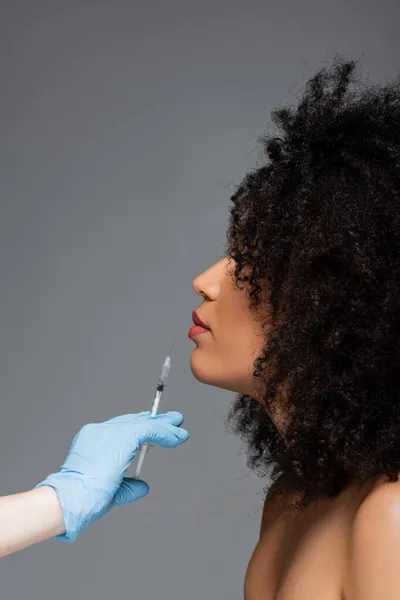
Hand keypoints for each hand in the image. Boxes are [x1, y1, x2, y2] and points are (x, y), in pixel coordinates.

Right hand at [36, 411, 188, 541]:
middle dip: (155, 420)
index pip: (120, 428)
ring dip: (164, 425)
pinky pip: (148, 429)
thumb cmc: (84, 499)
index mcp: (92, 441)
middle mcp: (99, 431)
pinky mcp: (121, 436)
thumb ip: (128, 486)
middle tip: (173, 419)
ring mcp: (109, 431)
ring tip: (179, 423)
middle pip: (132, 421)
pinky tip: (176, 437)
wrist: (72, 498)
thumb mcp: (110, 491)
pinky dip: (164, 432)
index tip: (154, 425)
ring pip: (142, 423)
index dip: (140, 426)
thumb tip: (144, 486)